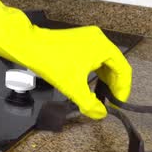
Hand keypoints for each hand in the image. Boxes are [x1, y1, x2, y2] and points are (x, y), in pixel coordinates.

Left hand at [0, 0, 131, 118]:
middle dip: (113, 84)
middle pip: (114, 64)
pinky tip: (86, 83)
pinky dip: (92, 70)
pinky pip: (92, 57)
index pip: (123, 69)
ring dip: (102, 78)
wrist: (27, 45)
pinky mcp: (76, 39)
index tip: (119, 103)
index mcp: (103, 46)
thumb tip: (101, 114)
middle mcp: (98, 38)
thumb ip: (89, 103)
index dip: (123, 89)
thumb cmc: (51, 63)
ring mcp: (86, 37)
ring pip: (102, 61)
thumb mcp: (73, 87)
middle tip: (109, 101)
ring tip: (98, 95)